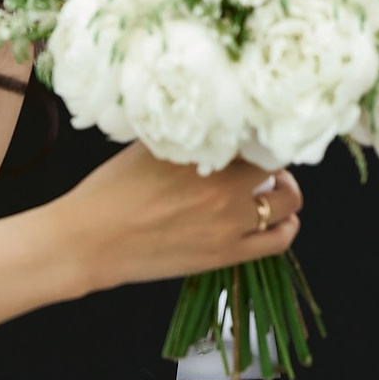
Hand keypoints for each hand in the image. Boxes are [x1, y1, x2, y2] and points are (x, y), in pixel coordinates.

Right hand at [54, 148, 301, 290]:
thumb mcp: (151, 147)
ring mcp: (230, 226)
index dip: (264, 130)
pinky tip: (276, 219)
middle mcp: (226, 189)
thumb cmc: (111, 189)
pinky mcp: (226, 256)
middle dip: (277, 161)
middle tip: (264, 159)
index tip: (258, 129)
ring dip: (286, 193)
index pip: (260, 136)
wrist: (91, 240)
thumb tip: (215, 122)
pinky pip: (277, 242)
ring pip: (287, 206)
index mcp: (207, 156)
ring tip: (273, 188)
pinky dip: (285, 227)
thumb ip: (190, 136)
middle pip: (280, 168)